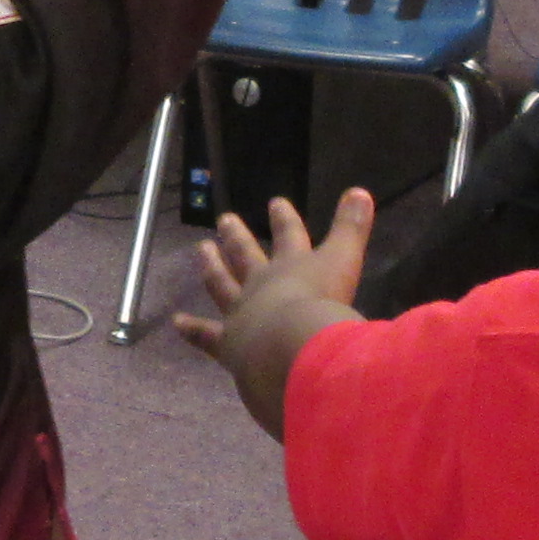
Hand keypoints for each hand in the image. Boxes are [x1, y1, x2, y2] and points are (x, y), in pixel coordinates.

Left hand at [175, 185, 375, 348]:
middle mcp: (261, 284)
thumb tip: (360, 191)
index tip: (275, 203)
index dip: (284, 219)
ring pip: (221, 284)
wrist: (292, 348)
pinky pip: (206, 334)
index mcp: (292, 266)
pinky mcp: (228, 343)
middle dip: (236, 236)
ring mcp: (241, 312)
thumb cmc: (324, 306)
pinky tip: (178, 323)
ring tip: (201, 250)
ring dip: (212, 265)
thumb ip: (352, 228)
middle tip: (224, 220)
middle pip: (246, 254)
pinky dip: (192, 329)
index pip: (288, 235)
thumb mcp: (345, 260)